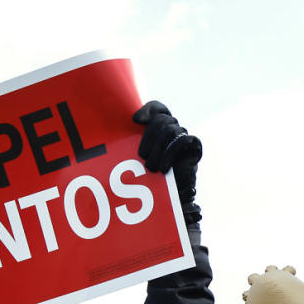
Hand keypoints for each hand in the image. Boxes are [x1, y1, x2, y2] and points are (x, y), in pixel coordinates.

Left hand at [132, 101, 201, 221]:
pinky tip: (163, 168)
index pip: (158, 108)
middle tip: (141, 155)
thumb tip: (108, 131)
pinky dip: (170, 154)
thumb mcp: (136, 156)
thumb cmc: (150, 176)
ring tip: (150, 167)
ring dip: (158, 149)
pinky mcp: (195, 146)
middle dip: (148, 137)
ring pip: (171, 129)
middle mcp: (174, 128)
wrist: (172, 196)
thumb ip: (129, 142)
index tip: (135, 121)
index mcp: (161, 127)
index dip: (148, 110)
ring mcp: (185, 136)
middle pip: (162, 119)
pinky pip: (182, 140)